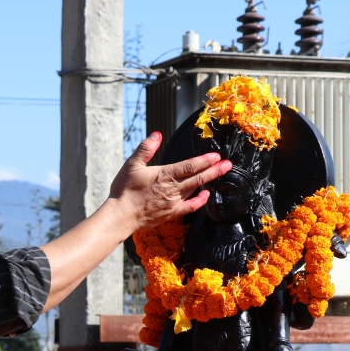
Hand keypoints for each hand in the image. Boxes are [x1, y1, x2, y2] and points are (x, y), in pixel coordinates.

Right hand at [109, 132, 231, 235]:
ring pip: (196, 189)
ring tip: (220, 174)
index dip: (205, 160)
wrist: (121, 216)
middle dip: (215, 170)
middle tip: (229, 164)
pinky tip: (206, 195)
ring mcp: (174, 202)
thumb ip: (146, 148)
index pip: (190, 166)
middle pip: (198, 177)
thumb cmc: (124, 190)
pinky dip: (200, 201)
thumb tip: (157, 134)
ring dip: (209, 181)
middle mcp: (173, 189)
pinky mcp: (171, 213)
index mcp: (165, 175)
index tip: (217, 156)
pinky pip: (190, 207)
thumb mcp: (132, 165)